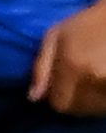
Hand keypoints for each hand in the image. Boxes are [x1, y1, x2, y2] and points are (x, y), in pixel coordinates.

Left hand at [31, 0, 105, 115]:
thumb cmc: (88, 23)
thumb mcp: (56, 36)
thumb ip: (41, 67)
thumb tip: (33, 98)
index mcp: (74, 65)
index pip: (59, 103)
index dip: (58, 96)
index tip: (61, 85)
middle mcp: (95, 78)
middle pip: (78, 109)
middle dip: (74, 99)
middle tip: (79, 82)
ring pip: (95, 109)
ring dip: (91, 100)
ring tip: (93, 80)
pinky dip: (103, 99)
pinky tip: (102, 83)